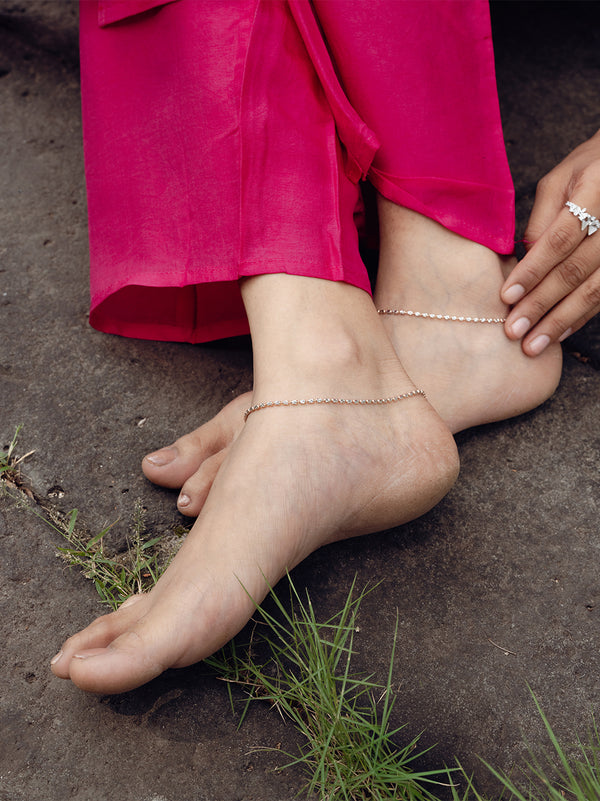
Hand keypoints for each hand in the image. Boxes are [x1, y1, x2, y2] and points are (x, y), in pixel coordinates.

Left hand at [501, 129, 599, 355]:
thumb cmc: (587, 170)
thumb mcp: (559, 181)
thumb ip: (540, 220)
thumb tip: (521, 262)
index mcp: (595, 191)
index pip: (560, 238)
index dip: (534, 270)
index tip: (507, 296)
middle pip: (576, 270)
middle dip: (541, 305)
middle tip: (513, 331)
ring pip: (594, 291)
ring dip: (560, 321)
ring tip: (532, 345)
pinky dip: (580, 318)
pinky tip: (558, 334)